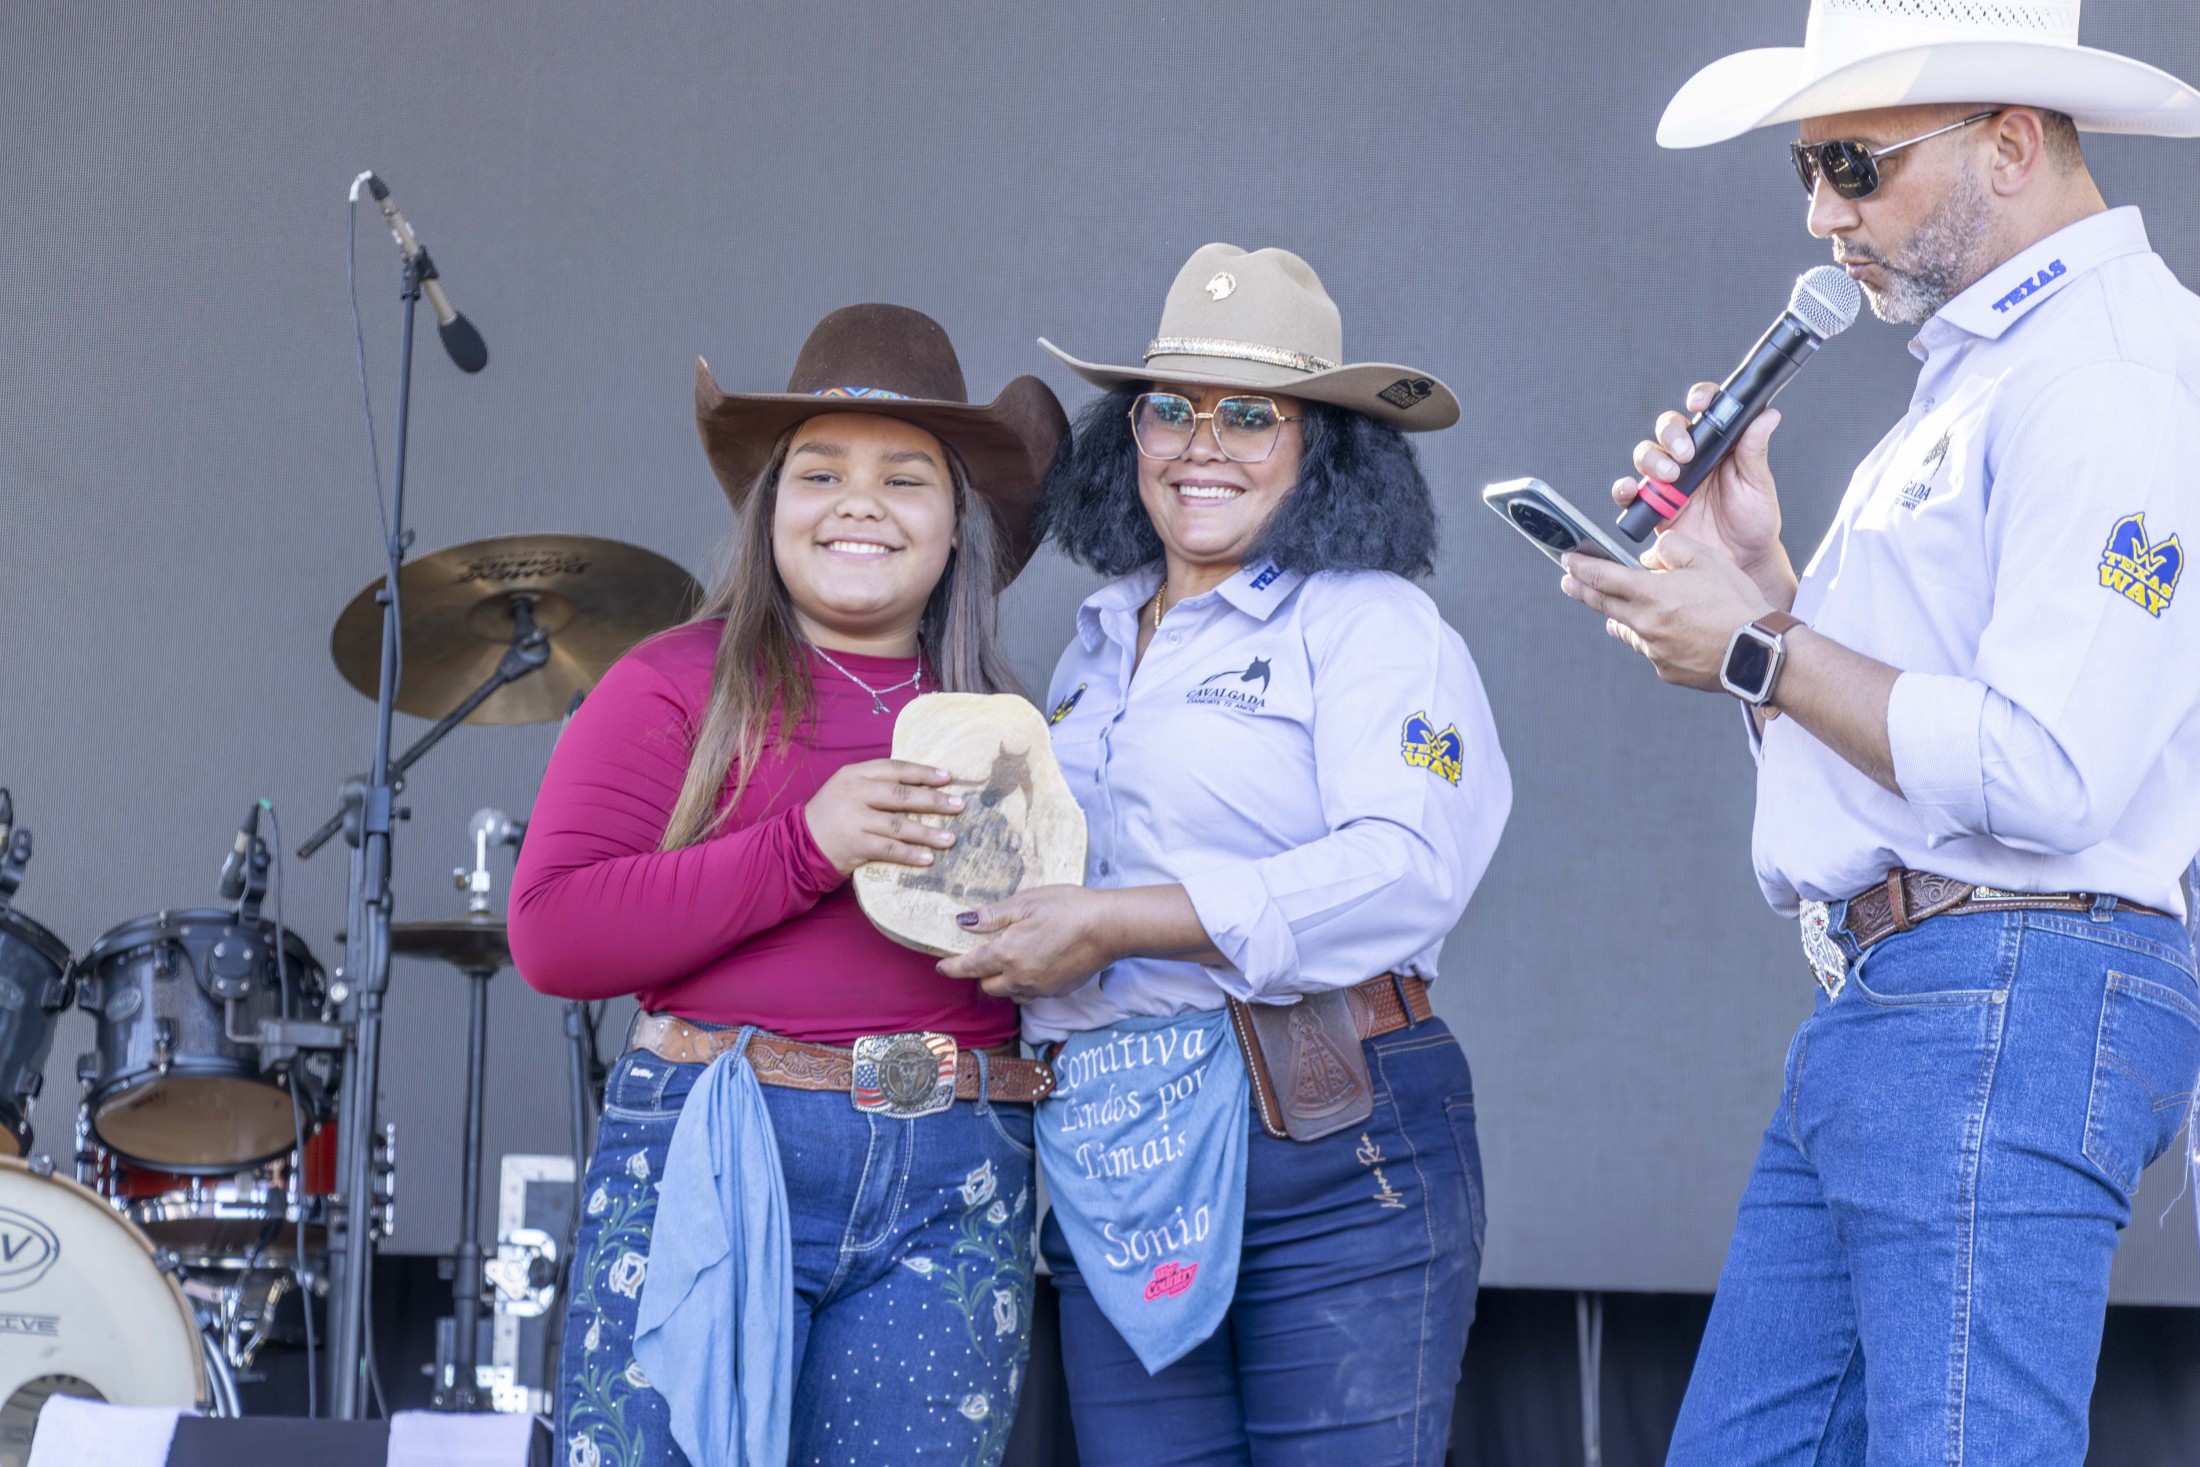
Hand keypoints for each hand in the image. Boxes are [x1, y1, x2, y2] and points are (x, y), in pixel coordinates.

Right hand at [802, 760, 963, 874]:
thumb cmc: (832, 814)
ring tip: (950, 838)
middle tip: (959, 805)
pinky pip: (889, 849)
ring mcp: (854, 819)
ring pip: (899, 825)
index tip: (948, 777)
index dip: (923, 772)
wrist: (800, 843)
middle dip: (934, 800)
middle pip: (902, 795)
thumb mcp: (848, 789)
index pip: (895, 768)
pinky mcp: (855, 844)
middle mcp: (855, 793)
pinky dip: (910, 854)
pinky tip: (928, 858)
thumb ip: (878, 784)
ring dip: (928, 832)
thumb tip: (922, 786)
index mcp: (855, 774)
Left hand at [935, 886, 1120, 1002]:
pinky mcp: (1058, 991)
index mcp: (1007, 954)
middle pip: (988, 986)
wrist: (1110, 927)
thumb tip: (964, 922)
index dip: (952, 967)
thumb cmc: (1068, 908)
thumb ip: (992, 916)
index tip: (942, 967)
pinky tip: (1034, 965)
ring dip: (1003, 982)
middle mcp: (1020, 978)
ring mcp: (1040, 988)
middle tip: (982, 956)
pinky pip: (1031, 994)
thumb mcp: (1026, 902)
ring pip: (1010, 993)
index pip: (969, 967)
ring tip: (1009, 962)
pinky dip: (1025, 984)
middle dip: (980, 974)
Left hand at [1561, 533, 1773, 691]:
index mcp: (1651, 595)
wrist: (1759, 652)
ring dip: (1624, 617)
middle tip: (1568, 583)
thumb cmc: (1736, 603)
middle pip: (1604, 605)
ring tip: (1626, 610)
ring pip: (1629, 630)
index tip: (1566, 561)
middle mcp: (1645, 625)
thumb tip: (1650, 557)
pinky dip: (1656, 638)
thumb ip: (1672, 548)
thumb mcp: (1707, 558)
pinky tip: (1674, 633)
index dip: (1580, 568)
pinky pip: (1653, 650)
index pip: (1602, 578)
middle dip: (1583, 591)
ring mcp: (1654, 651)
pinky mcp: (1667, 670)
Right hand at [1613, 384, 1794, 606]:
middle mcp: (1690, 458)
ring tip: (1670, 478)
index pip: (1705, 410)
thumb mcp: (1758, 484)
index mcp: (1717, 446)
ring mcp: (1669, 481)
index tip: (1699, 403)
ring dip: (1653, 459)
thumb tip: (1767, 416)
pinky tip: (1632, 490)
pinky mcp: (1654, 505)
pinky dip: (1625, 488)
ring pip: (1647, 454)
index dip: (1699, 398)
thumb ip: (1755, 451)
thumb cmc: (1753, 521)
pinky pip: (1630, 492)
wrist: (1740, 562)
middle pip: (1668, 428)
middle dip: (1671, 434)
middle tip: (1684, 454)